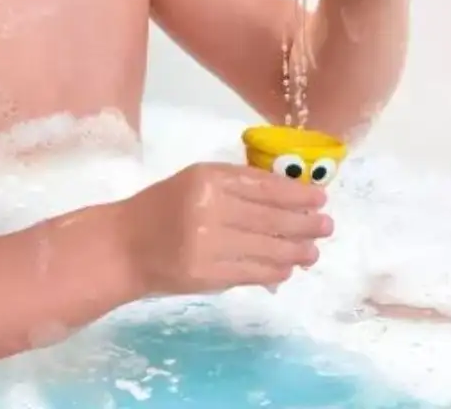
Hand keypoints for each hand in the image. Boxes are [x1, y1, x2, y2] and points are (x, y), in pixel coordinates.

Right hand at [119, 163, 332, 295]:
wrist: (122, 246)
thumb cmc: (161, 207)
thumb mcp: (195, 181)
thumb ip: (235, 187)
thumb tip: (285, 199)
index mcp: (208, 177)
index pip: (264, 186)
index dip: (296, 194)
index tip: (320, 198)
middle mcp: (210, 207)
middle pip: (270, 217)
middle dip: (304, 222)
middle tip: (327, 226)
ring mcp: (208, 243)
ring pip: (265, 247)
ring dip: (295, 250)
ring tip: (314, 251)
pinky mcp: (206, 274)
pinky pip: (250, 272)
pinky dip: (274, 271)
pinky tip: (288, 269)